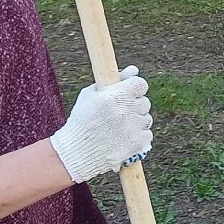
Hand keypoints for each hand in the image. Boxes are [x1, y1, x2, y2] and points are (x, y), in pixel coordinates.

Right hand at [49, 66, 152, 183]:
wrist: (76, 153)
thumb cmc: (81, 121)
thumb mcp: (90, 95)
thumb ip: (114, 80)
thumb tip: (133, 70)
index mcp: (116, 95)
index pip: (140, 84)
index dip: (134, 88)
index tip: (128, 94)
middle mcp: (127, 110)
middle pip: (145, 102)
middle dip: (134, 106)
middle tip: (119, 113)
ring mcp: (134, 128)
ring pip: (146, 119)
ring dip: (136, 122)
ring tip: (118, 128)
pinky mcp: (138, 144)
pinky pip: (147, 135)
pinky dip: (138, 137)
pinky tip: (123, 139)